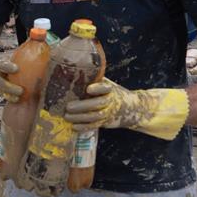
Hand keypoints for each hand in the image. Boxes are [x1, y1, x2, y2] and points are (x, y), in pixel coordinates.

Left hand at [64, 78, 188, 140]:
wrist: (129, 107)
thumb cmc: (109, 92)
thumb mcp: (105, 83)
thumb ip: (92, 79)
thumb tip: (71, 69)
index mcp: (110, 89)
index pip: (105, 87)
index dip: (98, 88)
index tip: (88, 88)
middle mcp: (110, 100)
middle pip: (98, 104)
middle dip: (82, 106)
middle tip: (68, 106)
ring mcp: (108, 112)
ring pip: (95, 117)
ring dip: (80, 118)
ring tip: (66, 116)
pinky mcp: (105, 122)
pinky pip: (94, 126)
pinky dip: (84, 127)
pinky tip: (73, 127)